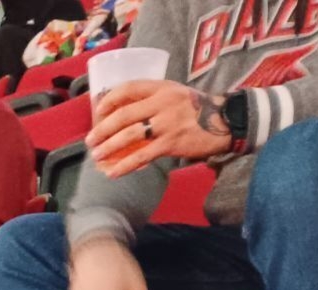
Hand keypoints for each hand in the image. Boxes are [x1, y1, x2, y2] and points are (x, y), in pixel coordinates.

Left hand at [86, 80, 231, 177]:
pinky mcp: (172, 143)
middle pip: (124, 115)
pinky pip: (142, 156)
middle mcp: (164, 102)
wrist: (228, 120)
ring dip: (108, 148)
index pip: (129, 88)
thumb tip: (121, 114)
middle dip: (102, 130)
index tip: (97, 111)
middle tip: (90, 141)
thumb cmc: (196, 110)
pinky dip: (124, 166)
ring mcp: (168, 123)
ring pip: (129, 136)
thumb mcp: (176, 95)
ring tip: (97, 156)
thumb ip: (152, 100)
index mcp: (163, 88)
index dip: (109, 99)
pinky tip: (113, 173)